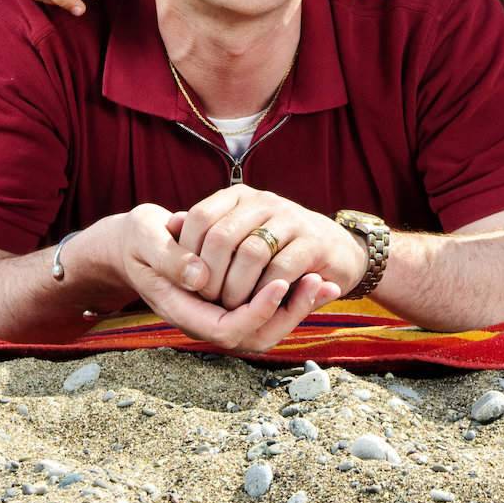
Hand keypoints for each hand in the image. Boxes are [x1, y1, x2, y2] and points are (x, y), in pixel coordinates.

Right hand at [110, 204, 340, 353]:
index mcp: (183, 309)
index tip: (280, 283)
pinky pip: (265, 305)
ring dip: (296, 306)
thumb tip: (201, 278)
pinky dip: (291, 294)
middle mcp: (204, 316)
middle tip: (319, 282)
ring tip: (324, 282)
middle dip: (289, 313)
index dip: (256, 311)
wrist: (134, 241)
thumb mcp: (146, 239)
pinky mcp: (230, 296)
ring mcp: (218, 308)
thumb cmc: (137, 238)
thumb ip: (170, 259)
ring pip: (265, 324)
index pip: (226, 329)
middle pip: (254, 334)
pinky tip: (315, 276)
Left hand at [170, 185, 366, 313]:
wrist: (335, 249)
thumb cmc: (277, 247)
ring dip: (238, 288)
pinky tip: (261, 302)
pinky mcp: (313, 242)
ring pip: (251, 252)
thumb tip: (169, 226)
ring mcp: (290, 218)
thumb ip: (206, 232)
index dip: (188, 253)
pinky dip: (266, 291)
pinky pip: (281, 267)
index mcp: (239, 196)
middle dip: (211, 276)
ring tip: (234, 306)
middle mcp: (264, 201)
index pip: (200, 217)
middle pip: (221, 236)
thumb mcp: (239, 234)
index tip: (190, 283)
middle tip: (210, 301)